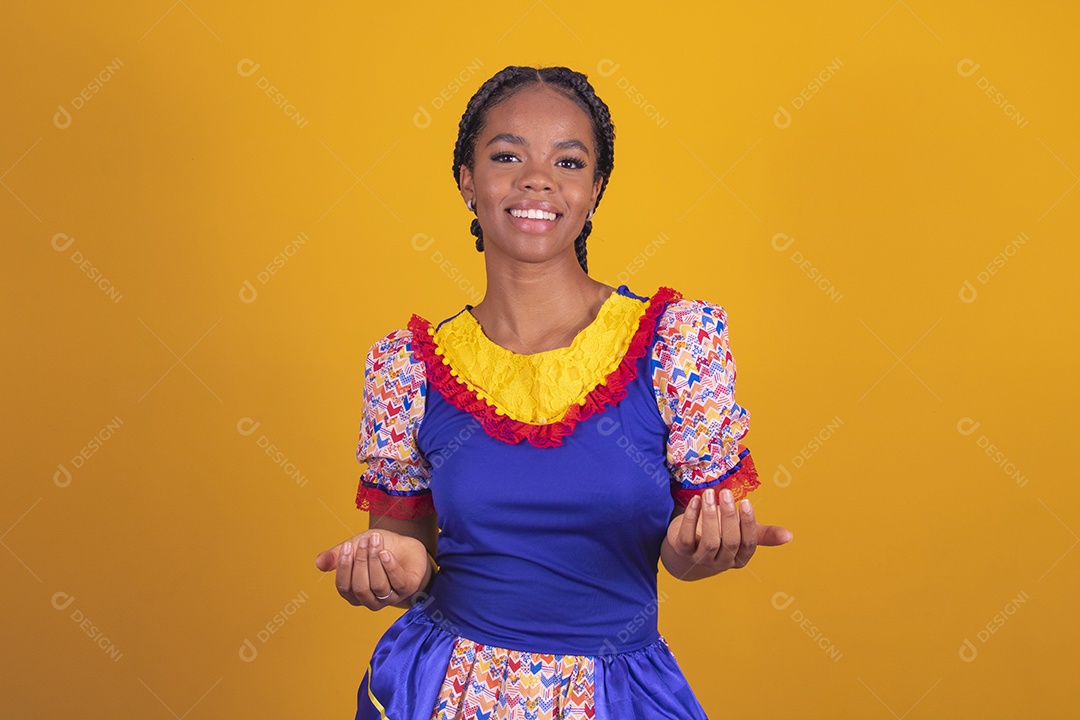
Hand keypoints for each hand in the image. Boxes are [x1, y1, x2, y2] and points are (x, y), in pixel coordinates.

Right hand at [315, 530, 430, 608]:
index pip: (344, 588)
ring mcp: (390, 597)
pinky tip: (386, 552)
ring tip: (376, 539)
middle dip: (361, 562)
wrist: (403, 544)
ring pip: (378, 585)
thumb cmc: (376, 549)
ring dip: (376, 560)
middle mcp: (371, 600)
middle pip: (361, 588)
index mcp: (354, 593)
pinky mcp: (407, 589)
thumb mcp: (354, 547)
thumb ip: (336, 556)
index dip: (344, 568)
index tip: (347, 546)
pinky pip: (398, 582)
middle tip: (365, 540)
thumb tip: (318, 563)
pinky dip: (390, 566)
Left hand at [664, 488, 791, 580]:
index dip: (748, 524)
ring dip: (710, 515)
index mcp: (739, 558)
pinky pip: (687, 536)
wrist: (688, 549)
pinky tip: (695, 500)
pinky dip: (691, 517)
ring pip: (710, 541)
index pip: (748, 544)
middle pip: (729, 542)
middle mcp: (721, 562)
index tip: (746, 502)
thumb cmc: (721, 536)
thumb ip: (764, 534)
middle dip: (729, 516)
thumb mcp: (742, 533)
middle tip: (726, 493)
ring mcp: (701, 559)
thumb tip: (790, 536)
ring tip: (710, 493)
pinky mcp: (682, 551)